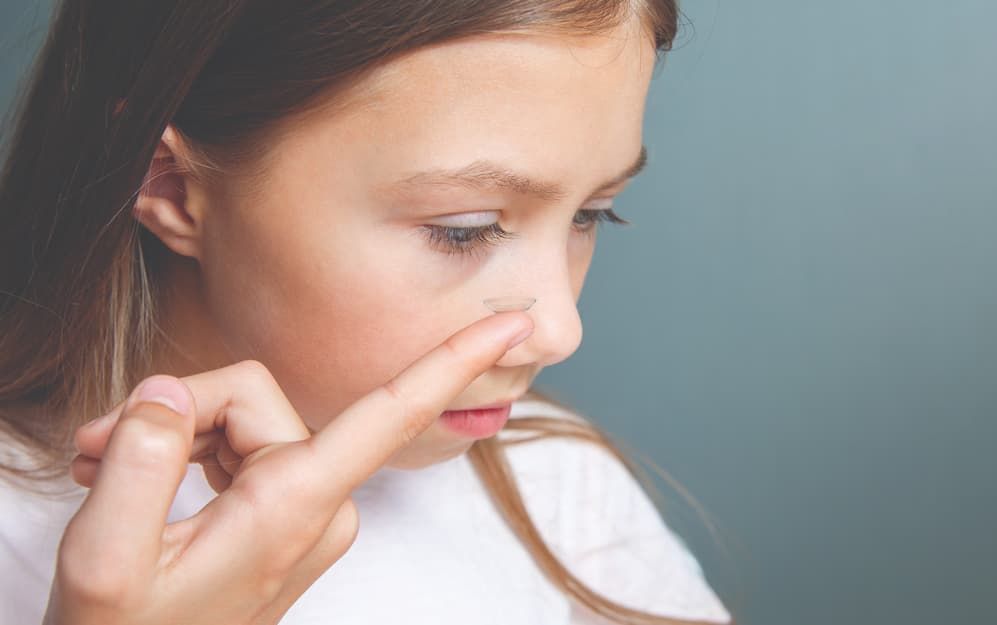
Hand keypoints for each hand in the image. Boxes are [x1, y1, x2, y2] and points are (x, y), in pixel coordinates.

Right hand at [44, 311, 532, 624]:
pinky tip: (135, 480)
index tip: (516, 325)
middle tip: (97, 455)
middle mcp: (317, 502)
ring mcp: (303, 506)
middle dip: (175, 413)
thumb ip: (141, 462)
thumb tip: (171, 390)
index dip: (456, 361)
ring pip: (238, 416)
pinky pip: (235, 443)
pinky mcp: (283, 506)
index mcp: (295, 507)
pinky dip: (182, 452)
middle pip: (254, 395)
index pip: (391, 414)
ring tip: (106, 474)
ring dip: (169, 436)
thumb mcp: (106, 560)